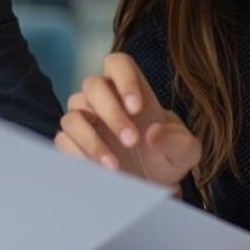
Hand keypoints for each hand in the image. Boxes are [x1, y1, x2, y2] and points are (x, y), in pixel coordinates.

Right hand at [54, 53, 200, 188]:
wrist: (151, 186)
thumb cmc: (167, 159)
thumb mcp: (186, 152)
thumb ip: (178, 140)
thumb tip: (153, 133)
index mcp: (132, 91)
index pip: (118, 63)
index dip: (124, 79)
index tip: (137, 108)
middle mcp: (104, 100)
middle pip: (92, 85)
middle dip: (111, 113)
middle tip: (132, 141)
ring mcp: (85, 121)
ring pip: (73, 114)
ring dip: (92, 140)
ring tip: (115, 167)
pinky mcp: (72, 144)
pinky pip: (63, 141)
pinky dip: (77, 155)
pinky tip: (96, 172)